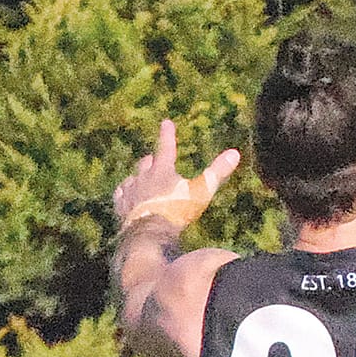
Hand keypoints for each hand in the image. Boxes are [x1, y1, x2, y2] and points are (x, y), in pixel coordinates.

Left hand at [113, 119, 240, 236]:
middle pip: (146, 162)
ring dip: (137, 177)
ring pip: (132, 178)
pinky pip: (120, 195)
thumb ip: (216, 173)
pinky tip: (125, 195)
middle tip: (153, 159)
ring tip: (140, 179)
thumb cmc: (177, 212)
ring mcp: (130, 191)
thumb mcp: (201, 192)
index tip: (166, 122)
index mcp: (162, 170)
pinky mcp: (121, 207)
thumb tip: (235, 153)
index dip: (167, 135)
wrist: (149, 234)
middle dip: (151, 160)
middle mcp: (143, 177)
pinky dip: (124, 192)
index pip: (166, 147)